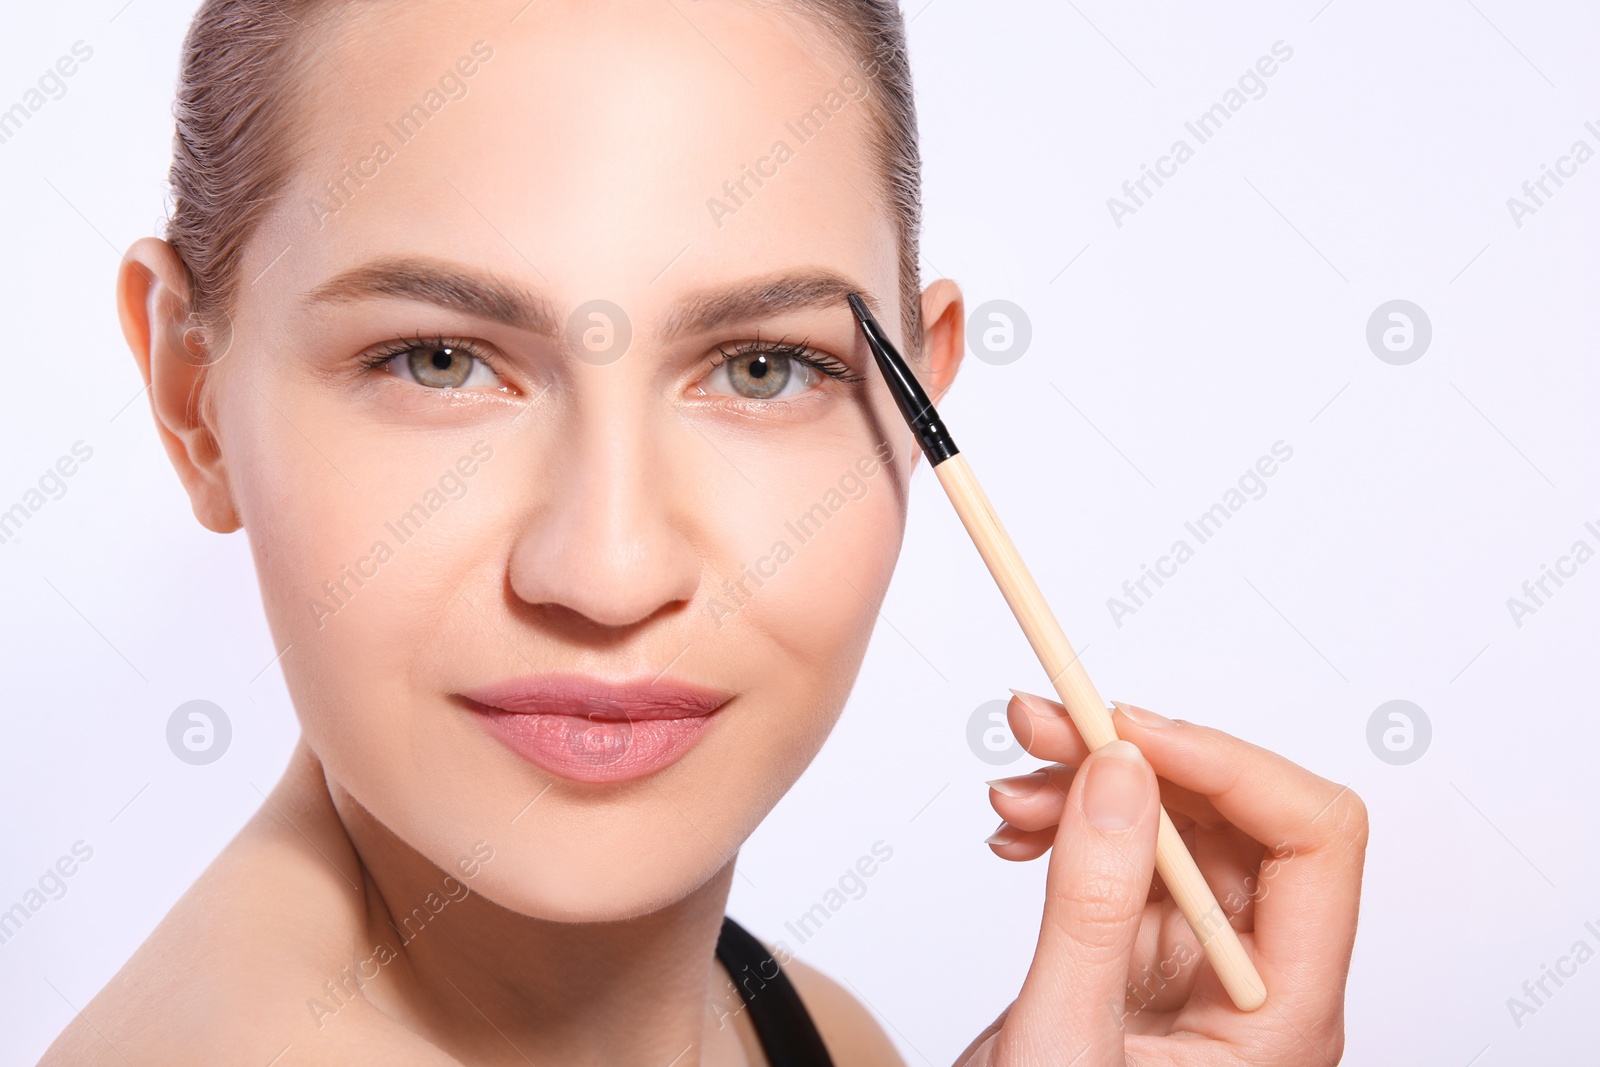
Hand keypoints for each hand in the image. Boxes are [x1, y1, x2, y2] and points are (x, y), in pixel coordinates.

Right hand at [955, 692, 1366, 1065]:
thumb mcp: (1065, 1041)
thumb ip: (1093, 905)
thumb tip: (1121, 774)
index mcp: (1282, 1014)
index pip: (1315, 843)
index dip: (1230, 768)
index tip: (1128, 734)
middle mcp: (1254, 978)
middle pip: (1237, 816)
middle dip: (1137, 758)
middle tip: (1045, 725)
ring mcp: (1198, 965)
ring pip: (1174, 821)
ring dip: (1091, 784)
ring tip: (1014, 787)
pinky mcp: (1142, 954)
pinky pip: (1123, 850)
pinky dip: (1069, 822)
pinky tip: (1017, 832)